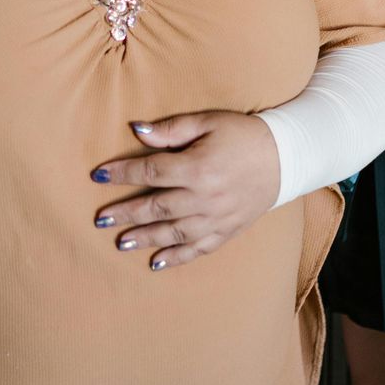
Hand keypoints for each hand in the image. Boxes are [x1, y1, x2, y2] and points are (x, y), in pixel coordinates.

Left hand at [88, 111, 279, 271]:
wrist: (286, 157)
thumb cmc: (243, 134)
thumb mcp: (207, 122)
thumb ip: (171, 130)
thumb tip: (136, 130)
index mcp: (197, 167)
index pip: (150, 171)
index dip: (122, 173)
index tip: (98, 175)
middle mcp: (205, 197)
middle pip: (157, 207)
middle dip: (126, 213)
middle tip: (101, 219)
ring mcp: (217, 218)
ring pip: (173, 233)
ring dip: (145, 238)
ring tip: (121, 242)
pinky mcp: (228, 230)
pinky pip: (198, 249)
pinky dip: (176, 257)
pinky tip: (156, 263)